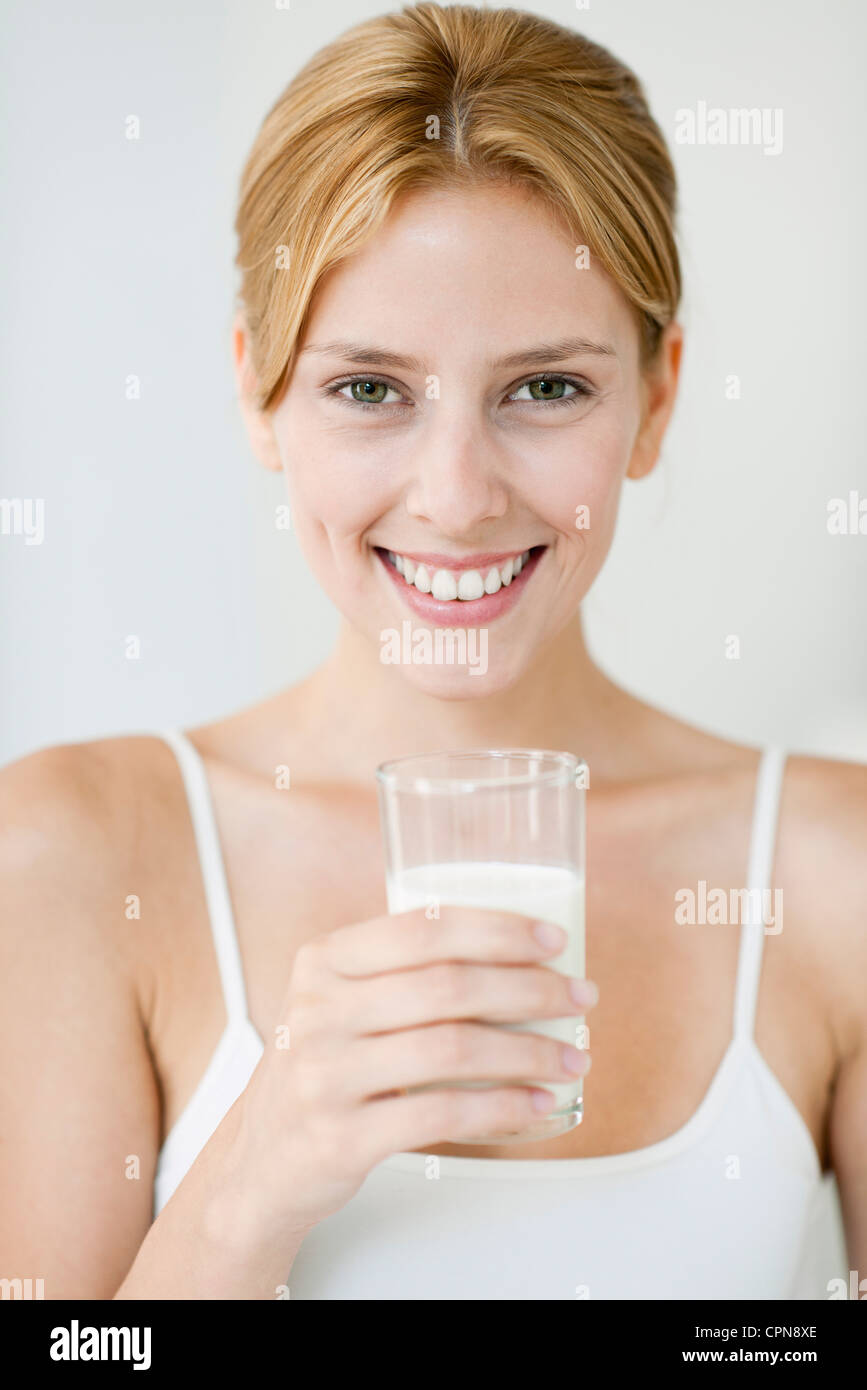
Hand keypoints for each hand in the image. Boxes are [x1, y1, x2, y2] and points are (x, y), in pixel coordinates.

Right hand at [215, 906, 596, 1247]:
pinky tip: (536, 1103)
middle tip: (579, 997)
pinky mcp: (341, 1137)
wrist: (259, 1163)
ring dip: (528, 1052)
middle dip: (530, 989)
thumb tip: (518, 953)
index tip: (554, 940)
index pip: (423, 927)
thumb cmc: (324, 1070)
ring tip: (570, 1057)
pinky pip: (442, 1115)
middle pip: (448, 986)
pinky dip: (502, 1108)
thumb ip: (401, 972)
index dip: (498, 929)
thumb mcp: (338, 1003)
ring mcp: (325, 1075)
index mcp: (324, 961)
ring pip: (453, 1049)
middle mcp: (319, 1011)